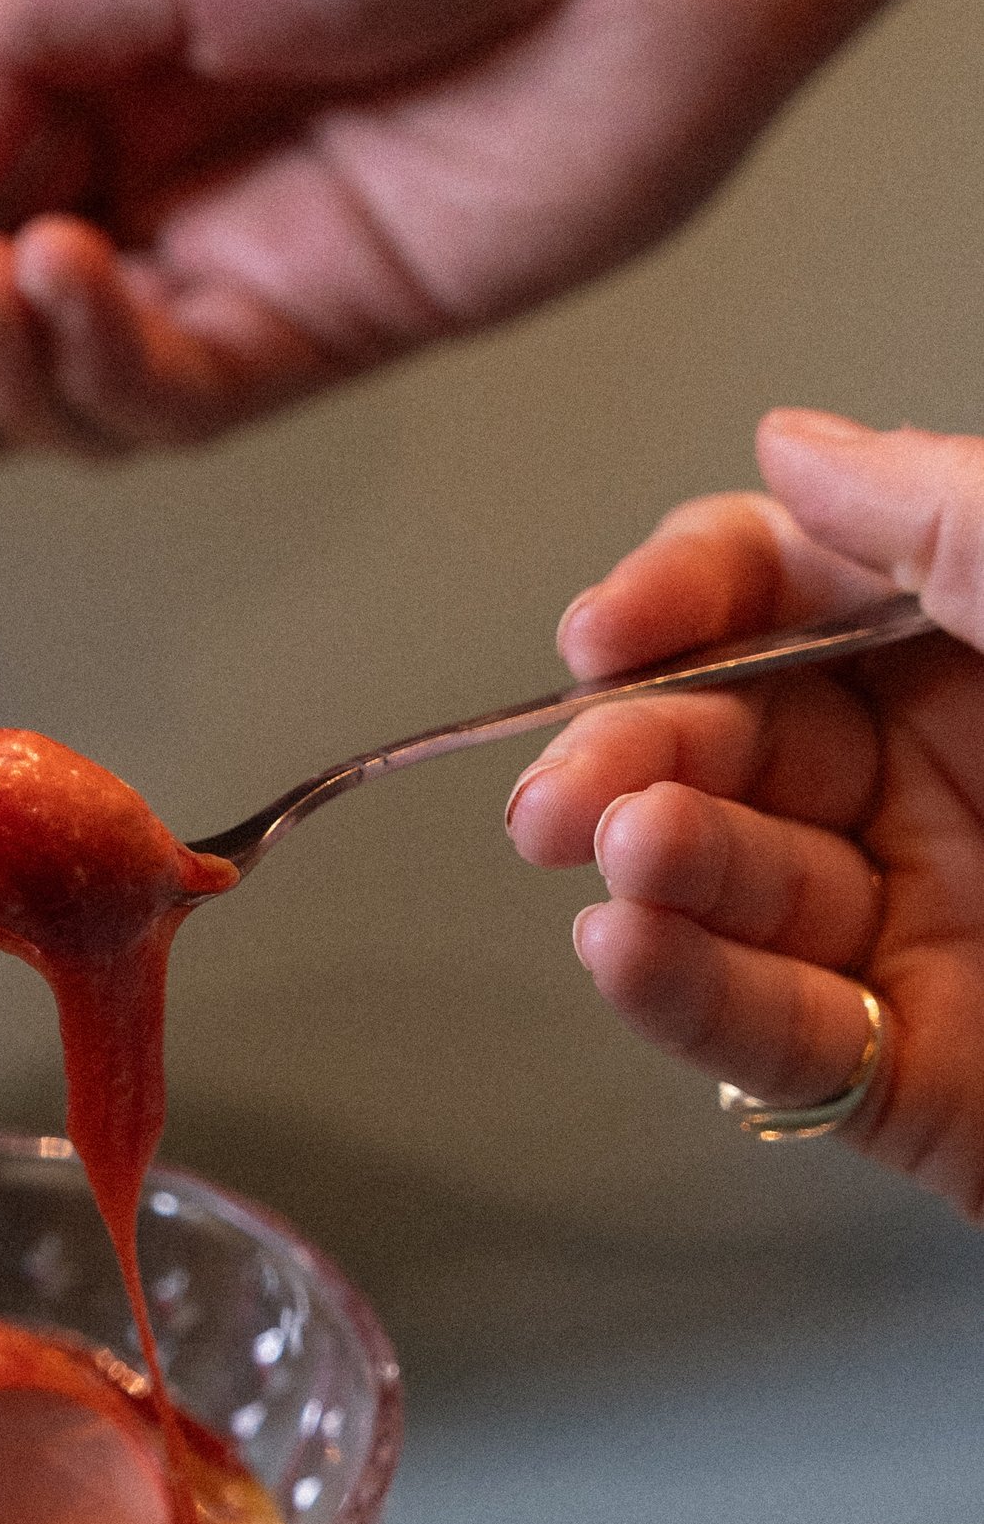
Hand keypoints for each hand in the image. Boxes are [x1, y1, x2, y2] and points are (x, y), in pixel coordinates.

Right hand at [506, 412, 983, 1222]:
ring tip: (617, 849)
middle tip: (578, 778)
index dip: (687, 597)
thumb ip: (952, 515)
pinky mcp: (916, 1076)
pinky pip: (767, 1032)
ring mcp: (928, 928)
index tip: (612, 626)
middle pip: (734, 739)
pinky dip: (678, 992)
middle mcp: (956, 780)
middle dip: (634, 747)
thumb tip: (797, 447)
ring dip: (648, 863)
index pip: (792, 590)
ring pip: (729, 885)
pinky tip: (625, 946)